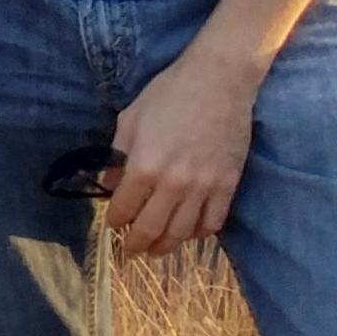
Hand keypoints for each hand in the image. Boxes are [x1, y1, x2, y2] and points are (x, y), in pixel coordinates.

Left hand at [105, 47, 258, 257]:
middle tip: (130, 252)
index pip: (124, 207)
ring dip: (166, 246)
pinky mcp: (228, 187)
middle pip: (153, 228)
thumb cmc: (167, 94)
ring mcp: (204, 189)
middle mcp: (174, 184)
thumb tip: (108, 183)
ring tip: (155, 250)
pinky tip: (187, 233)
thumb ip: (118, 154)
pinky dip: (198, 234)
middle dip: (137, 244)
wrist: (217, 83)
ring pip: (182, 233)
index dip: (115, 221)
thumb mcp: (131, 119)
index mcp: (145, 165)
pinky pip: (212, 223)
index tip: (111, 226)